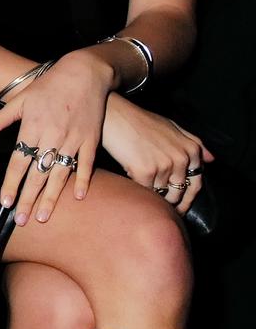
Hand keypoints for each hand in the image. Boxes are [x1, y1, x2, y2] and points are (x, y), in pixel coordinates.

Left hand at [0, 49, 111, 224]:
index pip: (18, 162)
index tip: (4, 203)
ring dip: (52, 196)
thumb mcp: (20, 99)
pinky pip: (87, 162)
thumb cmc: (48, 86)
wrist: (85, 72)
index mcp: (32, 127)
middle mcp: (52, 135)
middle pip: (37, 173)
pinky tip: (79, 197)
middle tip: (21, 221)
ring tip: (43, 216)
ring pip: (60, 172)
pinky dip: (83, 179)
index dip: (11, 183)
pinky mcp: (91, 138)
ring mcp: (74, 138)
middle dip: (28, 198)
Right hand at [100, 94, 212, 215]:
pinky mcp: (145, 171)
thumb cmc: (141, 122)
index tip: (180, 207)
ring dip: (152, 198)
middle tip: (161, 210)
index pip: (196, 183)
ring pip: (161, 194)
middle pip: (179, 192)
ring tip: (143, 199)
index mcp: (191, 150)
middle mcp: (181, 159)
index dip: (188, 199)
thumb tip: (211, 160)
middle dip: (171, 203)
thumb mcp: (174, 127)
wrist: (116, 117)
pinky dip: (138, 192)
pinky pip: (145, 191)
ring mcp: (164, 166)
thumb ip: (194, 143)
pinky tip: (132, 189)